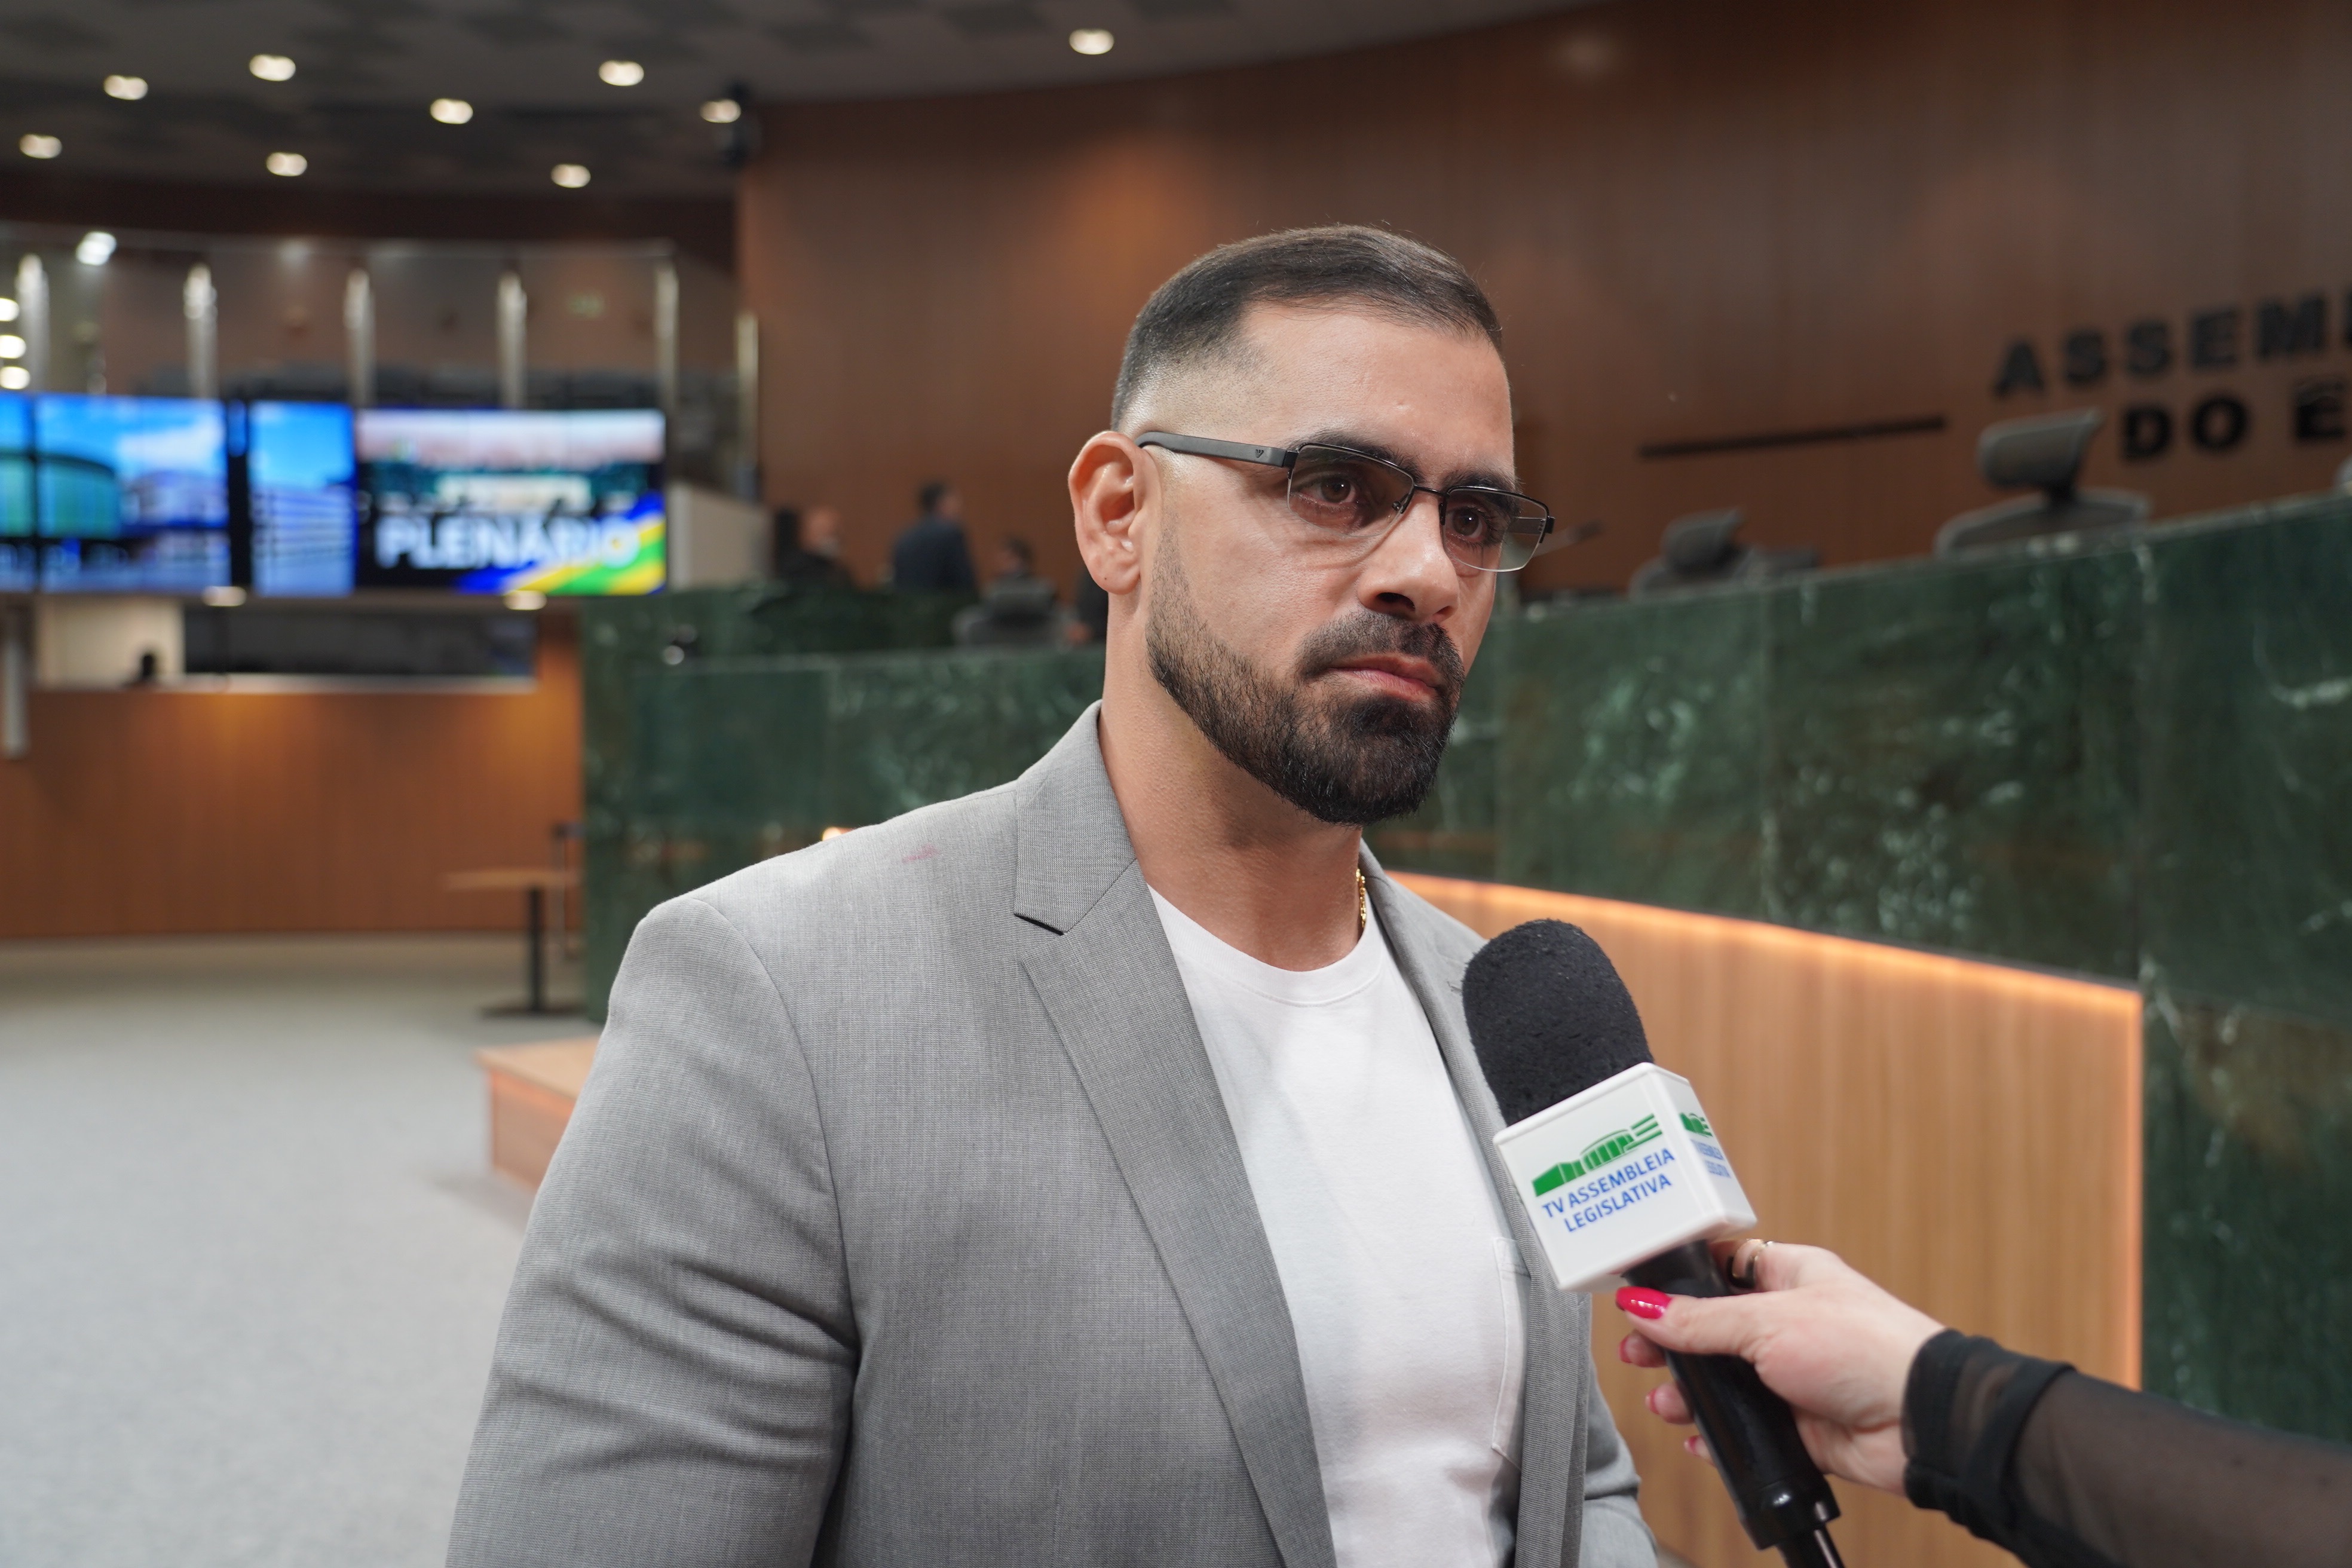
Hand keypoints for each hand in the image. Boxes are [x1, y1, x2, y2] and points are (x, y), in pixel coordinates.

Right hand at [1613, 1240, 1944, 1493]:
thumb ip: (1698, 1320)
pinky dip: (1721, 1438)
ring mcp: (1796, 1377)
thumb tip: (1643, 1306)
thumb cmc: (1867, 1349)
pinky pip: (1750, 1431)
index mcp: (1790, 1277)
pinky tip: (1700, 1440)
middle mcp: (1791, 1324)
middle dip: (1672, 1344)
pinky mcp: (1803, 1426)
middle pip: (1714, 1330)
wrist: (1922, 1423)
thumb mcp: (1767, 1322)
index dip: (1680, 1279)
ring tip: (1664, 1403)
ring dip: (1690, 1396)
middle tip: (1636, 1353)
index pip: (1722, 1266)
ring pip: (1727, 1385)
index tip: (1640, 1293)